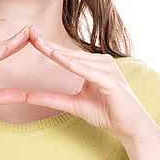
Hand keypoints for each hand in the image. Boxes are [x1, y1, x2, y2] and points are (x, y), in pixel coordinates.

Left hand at [25, 26, 158, 143]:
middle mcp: (102, 62)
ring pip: (76, 59)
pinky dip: (70, 64)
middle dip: (48, 43)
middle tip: (29, 31)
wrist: (131, 128)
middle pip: (69, 52)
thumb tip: (28, 97)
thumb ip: (52, 99)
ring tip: (38, 43)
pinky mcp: (109, 80)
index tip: (30, 36)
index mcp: (94, 66)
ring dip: (56, 51)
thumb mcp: (74, 105)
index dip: (48, 46)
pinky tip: (56, 56)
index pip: (67, 54)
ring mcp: (107, 69)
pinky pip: (85, 71)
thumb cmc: (108, 113)